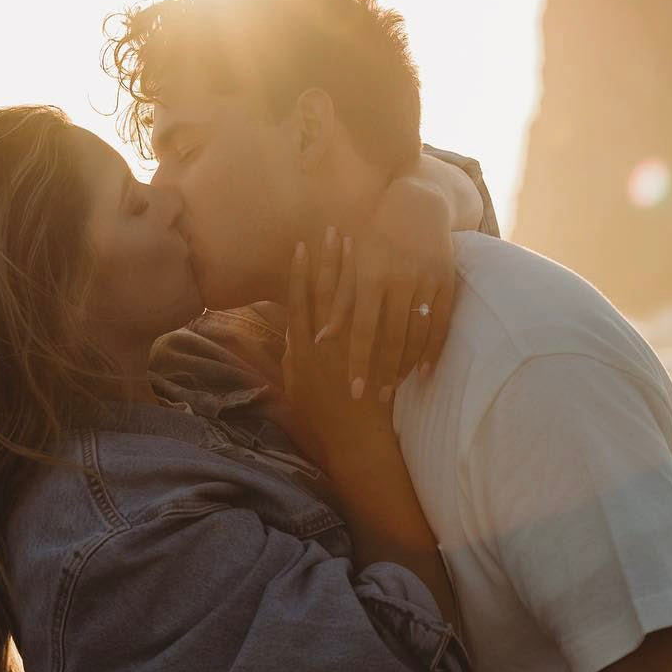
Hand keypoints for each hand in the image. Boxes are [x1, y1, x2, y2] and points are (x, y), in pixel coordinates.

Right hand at [281, 235, 394, 469]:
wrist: (353, 442)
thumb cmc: (322, 419)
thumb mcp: (297, 385)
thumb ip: (293, 357)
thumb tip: (292, 334)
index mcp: (300, 349)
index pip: (298, 300)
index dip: (300, 272)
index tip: (302, 246)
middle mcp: (322, 344)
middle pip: (325, 291)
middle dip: (328, 259)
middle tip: (332, 229)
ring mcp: (348, 348)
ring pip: (349, 299)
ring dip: (351, 268)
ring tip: (356, 240)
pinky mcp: (370, 354)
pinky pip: (372, 317)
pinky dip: (374, 293)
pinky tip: (380, 272)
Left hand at [314, 174, 456, 403]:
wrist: (417, 202)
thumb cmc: (376, 233)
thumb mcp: (354, 264)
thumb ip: (339, 302)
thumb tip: (318, 338)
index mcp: (371, 275)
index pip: (362, 330)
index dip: (358, 362)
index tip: (354, 392)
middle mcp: (399, 279)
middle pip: (391, 338)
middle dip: (384, 372)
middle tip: (376, 399)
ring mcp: (426, 281)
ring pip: (417, 333)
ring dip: (407, 364)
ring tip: (397, 387)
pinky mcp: (446, 281)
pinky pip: (442, 322)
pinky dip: (435, 349)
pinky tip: (426, 371)